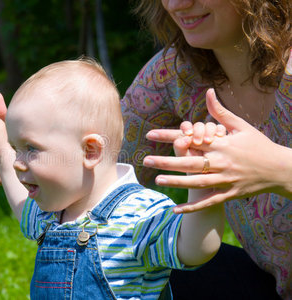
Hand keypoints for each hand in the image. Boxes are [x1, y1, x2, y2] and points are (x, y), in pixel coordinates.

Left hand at [143, 88, 291, 212]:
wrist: (281, 169)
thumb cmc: (258, 145)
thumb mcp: (241, 126)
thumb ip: (220, 112)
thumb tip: (208, 91)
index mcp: (222, 144)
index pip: (191, 139)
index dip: (170, 136)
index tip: (150, 134)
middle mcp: (222, 162)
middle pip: (191, 162)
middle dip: (167, 162)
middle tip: (146, 161)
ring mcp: (226, 180)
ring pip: (198, 182)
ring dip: (178, 182)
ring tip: (158, 180)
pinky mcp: (230, 194)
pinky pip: (209, 201)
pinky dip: (193, 207)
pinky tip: (176, 209)